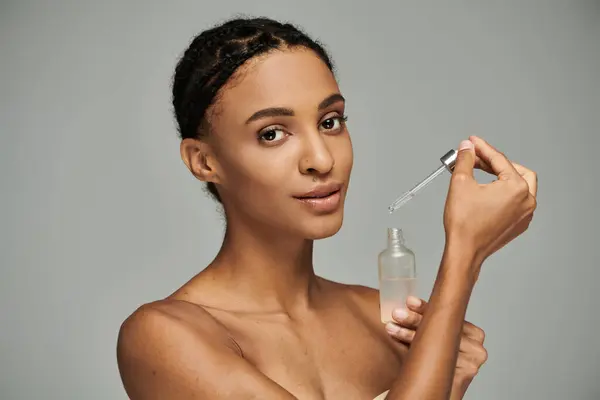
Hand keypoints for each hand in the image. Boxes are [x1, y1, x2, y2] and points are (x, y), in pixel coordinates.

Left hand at [386, 296, 487, 398]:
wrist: (437, 393)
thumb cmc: (435, 365)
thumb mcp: (436, 341)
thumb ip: (430, 326)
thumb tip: (408, 305)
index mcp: (473, 334)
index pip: (447, 316)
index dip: (426, 308)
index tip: (410, 301)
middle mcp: (477, 347)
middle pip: (442, 328)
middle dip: (416, 320)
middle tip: (397, 314)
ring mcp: (473, 361)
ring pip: (437, 342)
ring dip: (410, 334)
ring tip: (392, 328)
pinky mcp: (465, 374)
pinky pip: (436, 359)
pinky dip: (415, 350)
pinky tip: (401, 344)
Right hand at [444, 136, 537, 272]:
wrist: (465, 251)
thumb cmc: (465, 223)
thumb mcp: (461, 183)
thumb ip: (466, 160)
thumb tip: (467, 148)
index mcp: (517, 188)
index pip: (499, 160)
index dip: (482, 148)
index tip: (472, 143)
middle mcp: (527, 200)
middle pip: (515, 170)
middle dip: (494, 162)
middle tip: (475, 158)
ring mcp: (525, 214)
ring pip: (519, 185)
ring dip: (501, 176)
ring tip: (480, 173)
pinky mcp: (519, 224)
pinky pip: (516, 201)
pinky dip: (504, 192)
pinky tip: (487, 192)